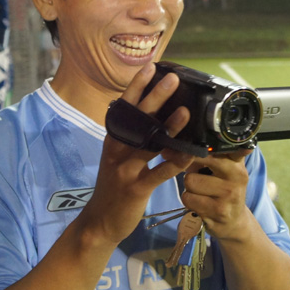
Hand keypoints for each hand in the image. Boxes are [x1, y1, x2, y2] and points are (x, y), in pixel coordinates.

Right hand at [80, 64, 194, 244]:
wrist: (100, 222)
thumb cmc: (113, 186)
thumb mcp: (117, 158)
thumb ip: (133, 139)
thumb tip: (153, 115)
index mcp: (113, 139)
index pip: (124, 107)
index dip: (137, 87)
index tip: (151, 67)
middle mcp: (117, 150)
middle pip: (137, 119)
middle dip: (155, 97)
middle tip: (172, 79)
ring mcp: (125, 169)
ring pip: (148, 144)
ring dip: (168, 127)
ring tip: (186, 111)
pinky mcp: (135, 188)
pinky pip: (158, 173)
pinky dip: (174, 163)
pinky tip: (189, 154)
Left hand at [181, 148, 254, 241]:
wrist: (234, 221)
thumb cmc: (220, 189)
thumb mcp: (218, 169)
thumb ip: (202, 155)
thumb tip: (170, 151)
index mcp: (236, 160)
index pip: (213, 147)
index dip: (195, 148)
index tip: (186, 150)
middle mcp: (237, 175)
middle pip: (195, 160)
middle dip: (189, 168)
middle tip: (195, 174)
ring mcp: (229, 194)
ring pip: (189, 181)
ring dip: (189, 188)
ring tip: (200, 193)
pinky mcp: (219, 211)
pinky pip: (188, 198)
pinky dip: (189, 202)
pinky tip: (200, 204)